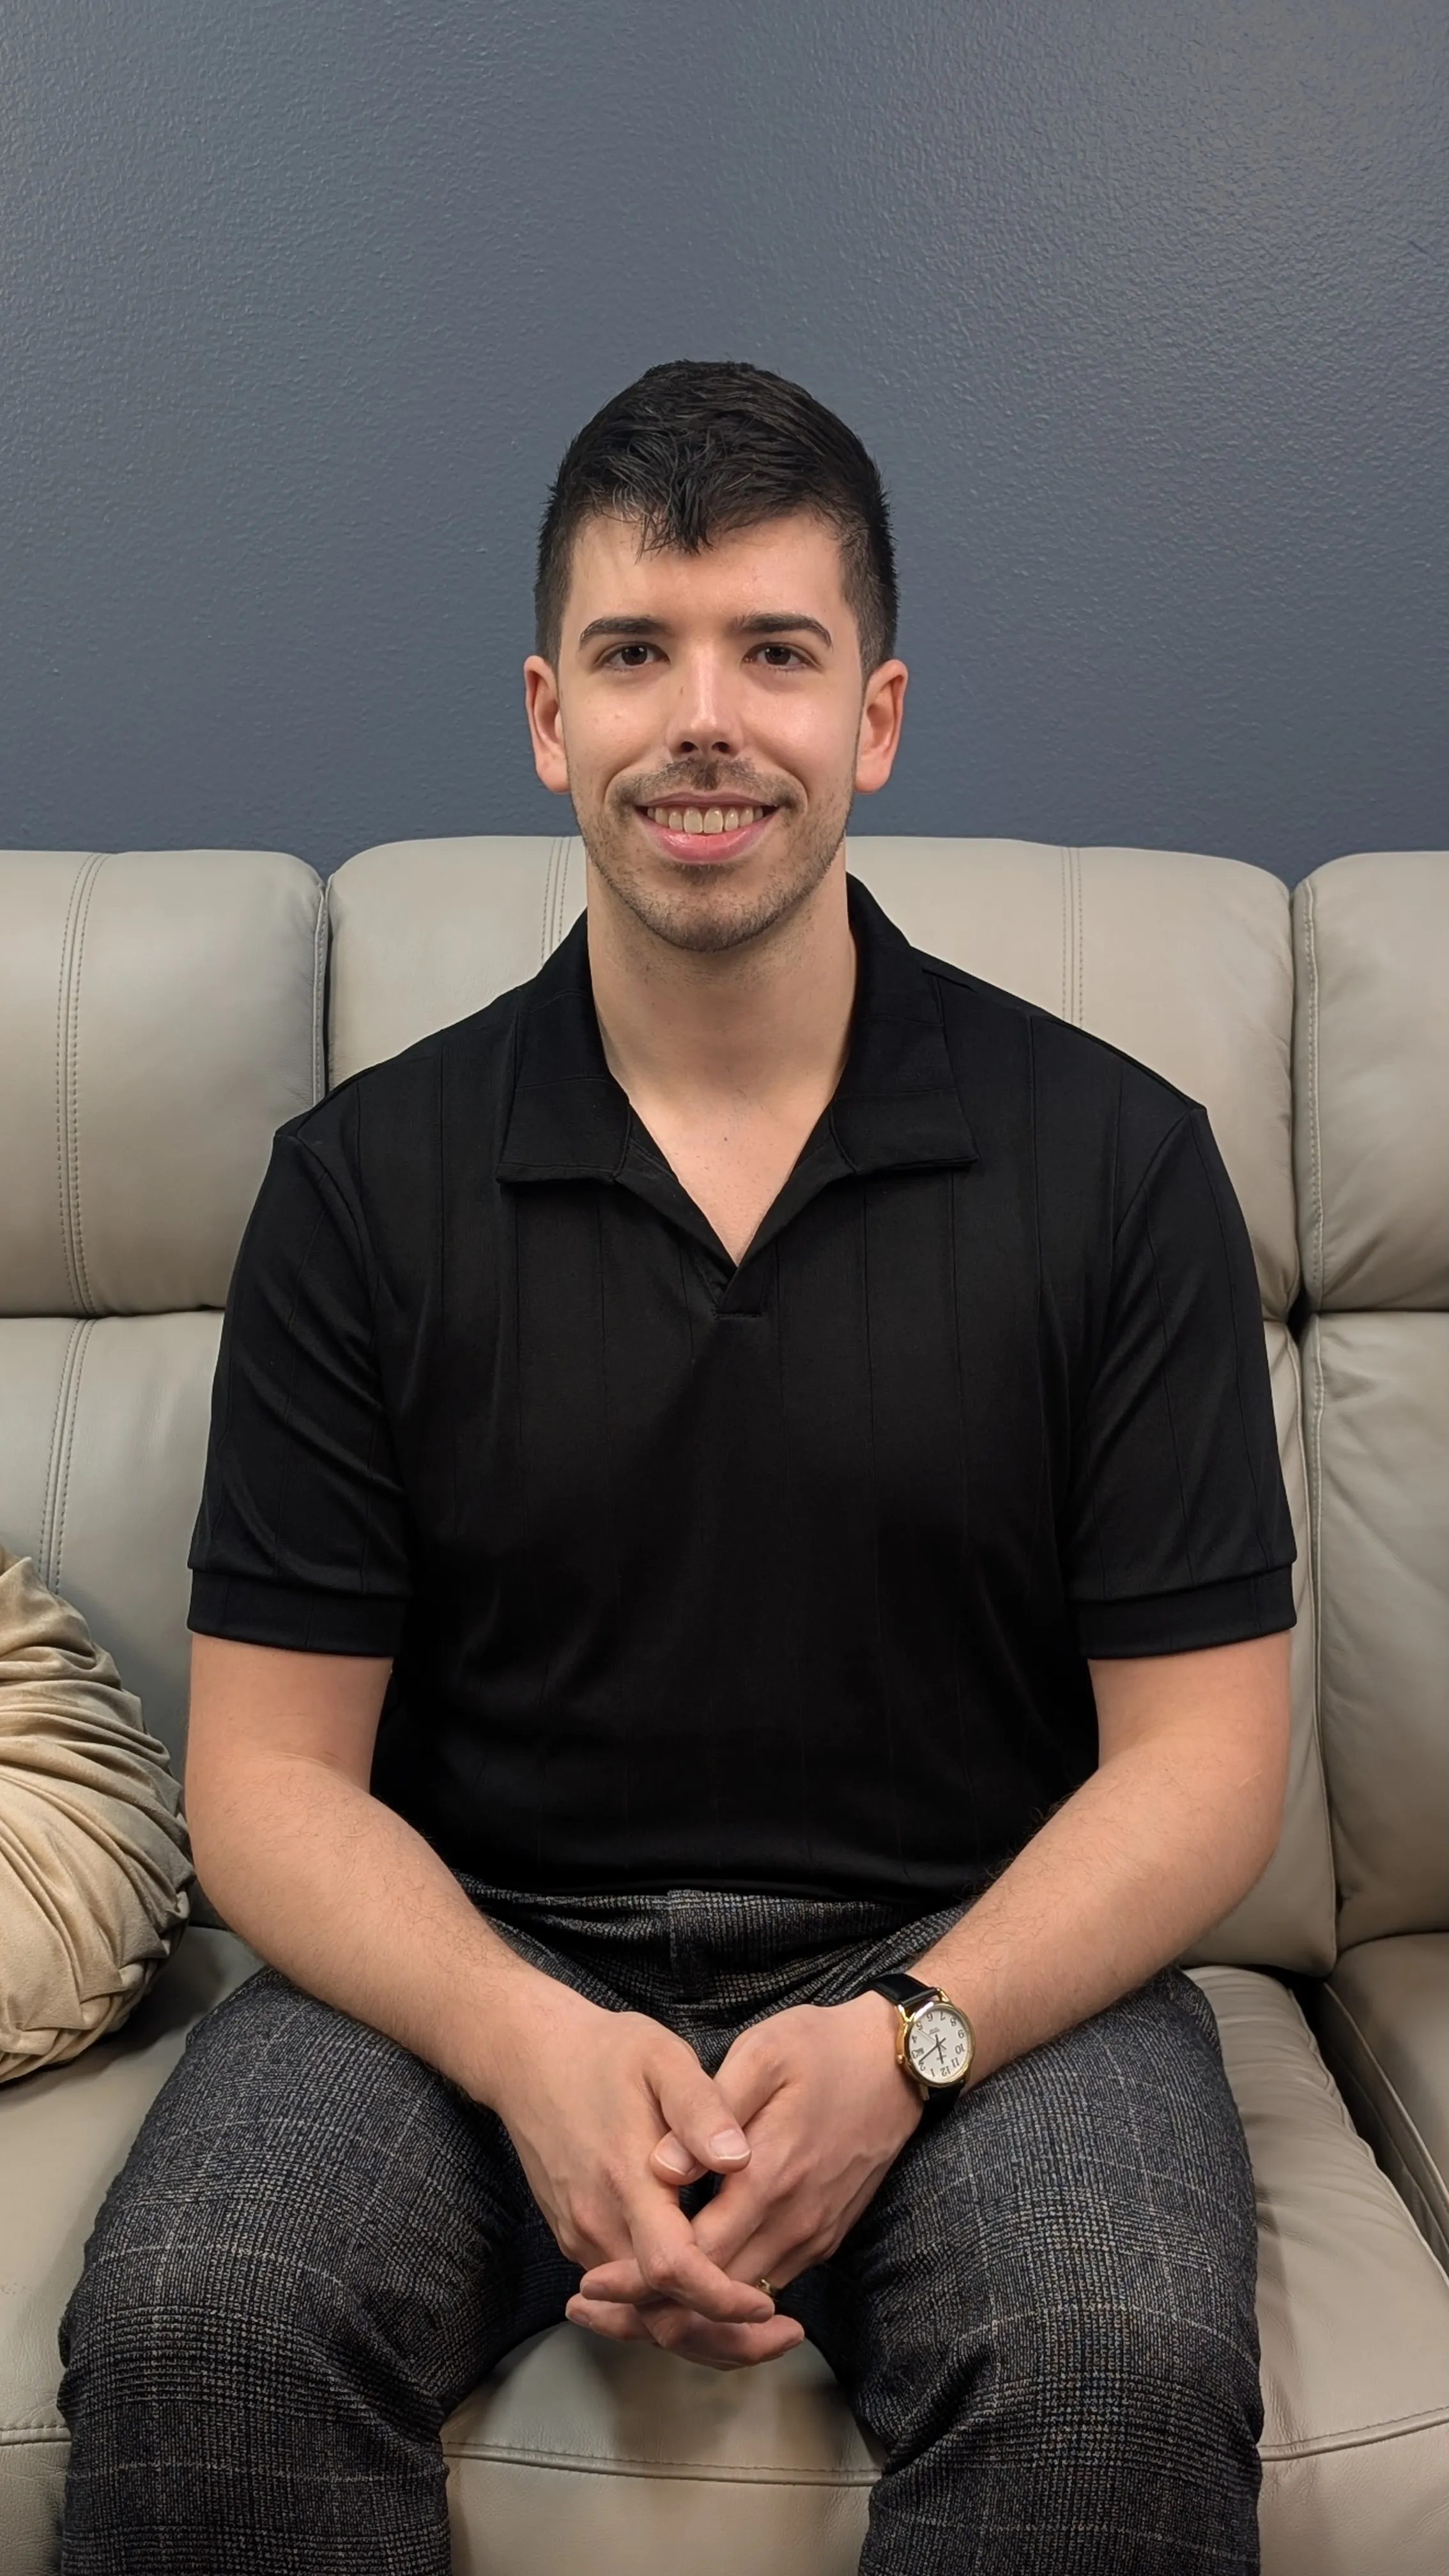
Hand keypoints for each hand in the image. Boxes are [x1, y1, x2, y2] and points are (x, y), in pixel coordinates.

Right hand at [482, 1969, 798, 2354]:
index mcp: (626, 2178)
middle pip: (658, 2313)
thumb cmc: (605, 2052)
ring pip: (641, 2312)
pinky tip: (712, 2298)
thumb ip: (701, 2109)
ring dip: (699, 2328)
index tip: (767, 2307)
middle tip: (785, 2334)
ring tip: (760, 2326)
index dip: (721, 2299)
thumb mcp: (662, 2057)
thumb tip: (740, 2158)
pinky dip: (669, 2307)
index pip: (672, 2269)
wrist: (528, 2057)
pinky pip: (626, 2291)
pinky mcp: (576, 2235)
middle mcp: (598, 2221)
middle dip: (723, 2337)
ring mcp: (582, 2234)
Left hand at [568, 1991, 920, 2366]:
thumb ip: (709, 2111)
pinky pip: (769, 2281)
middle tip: (594, 2303)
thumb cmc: (823, 2048)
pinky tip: (688, 2275)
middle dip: (652, 2307)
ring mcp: (814, 2234)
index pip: (696, 2260)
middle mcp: (793, 2221)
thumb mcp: (763, 2055)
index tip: (592, 2285)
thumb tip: (660, 2167)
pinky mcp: (825, 2236)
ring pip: (743, 2300)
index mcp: (769, 2177)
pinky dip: (725, 2292)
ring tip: (626, 2298)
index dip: (640, 2280)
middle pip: (714, 2298)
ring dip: (687, 2308)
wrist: (901, 2063)